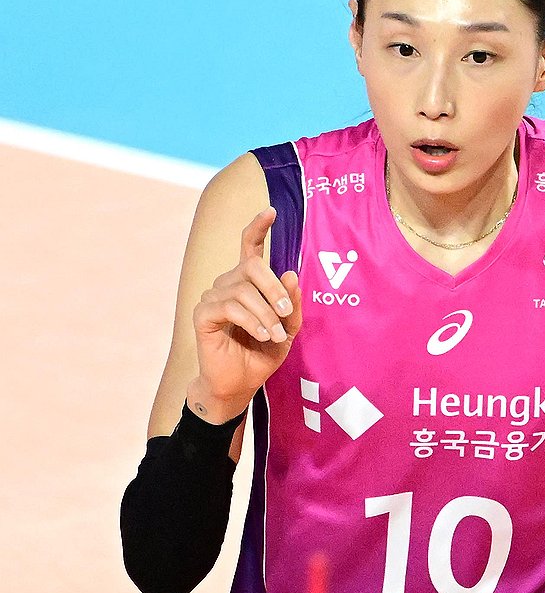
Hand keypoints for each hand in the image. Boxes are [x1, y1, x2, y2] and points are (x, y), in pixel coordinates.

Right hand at [189, 206, 302, 421]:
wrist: (241, 382)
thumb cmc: (263, 352)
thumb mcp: (289, 328)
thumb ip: (292, 302)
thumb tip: (291, 273)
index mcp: (250, 282)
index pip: (250, 246)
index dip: (258, 227)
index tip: (270, 210)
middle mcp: (229, 283)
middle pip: (253, 266)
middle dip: (275, 288)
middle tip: (287, 312)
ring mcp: (213, 296)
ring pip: (244, 289)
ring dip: (266, 313)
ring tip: (274, 335)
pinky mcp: (203, 314)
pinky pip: (229, 306)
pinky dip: (250, 320)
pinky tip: (261, 335)